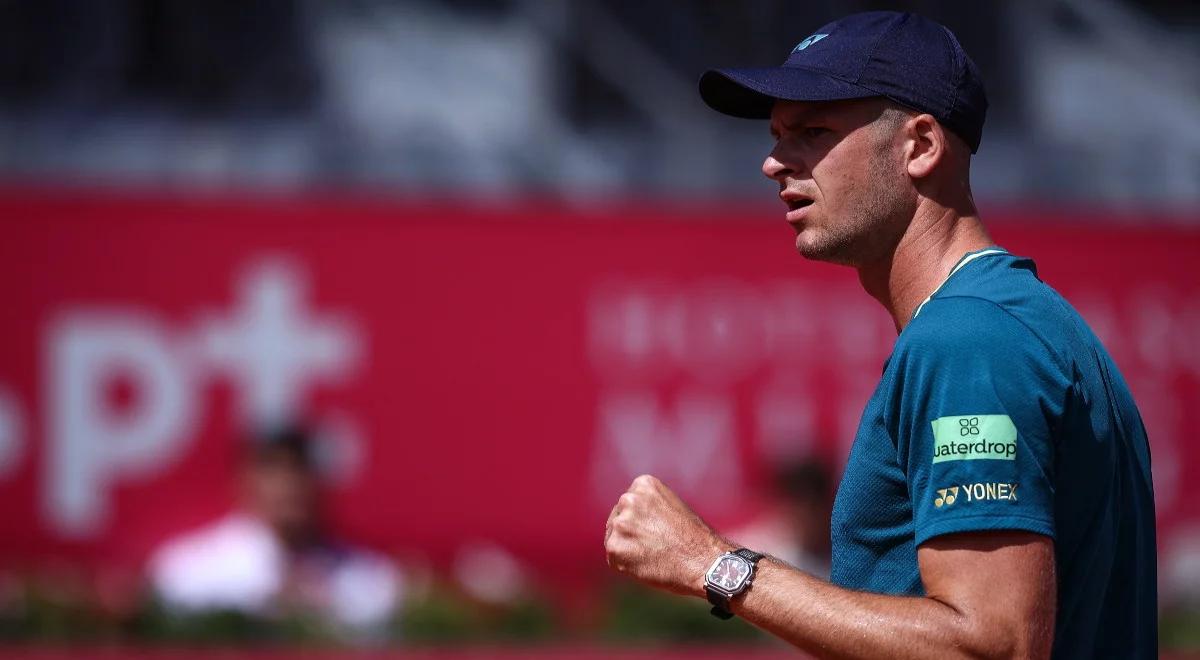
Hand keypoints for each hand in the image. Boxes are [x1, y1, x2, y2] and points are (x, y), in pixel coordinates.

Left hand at [604, 474, 732, 596]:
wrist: (704, 562)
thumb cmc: (693, 538)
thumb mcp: (671, 506)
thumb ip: (647, 506)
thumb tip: (625, 517)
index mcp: (643, 484)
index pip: (629, 505)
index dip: (642, 522)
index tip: (658, 531)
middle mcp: (628, 499)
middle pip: (618, 519)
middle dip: (631, 534)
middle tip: (655, 546)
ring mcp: (620, 523)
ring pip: (614, 539)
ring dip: (628, 549)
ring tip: (654, 555)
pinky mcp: (615, 546)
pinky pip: (614, 558)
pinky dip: (627, 566)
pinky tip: (647, 565)